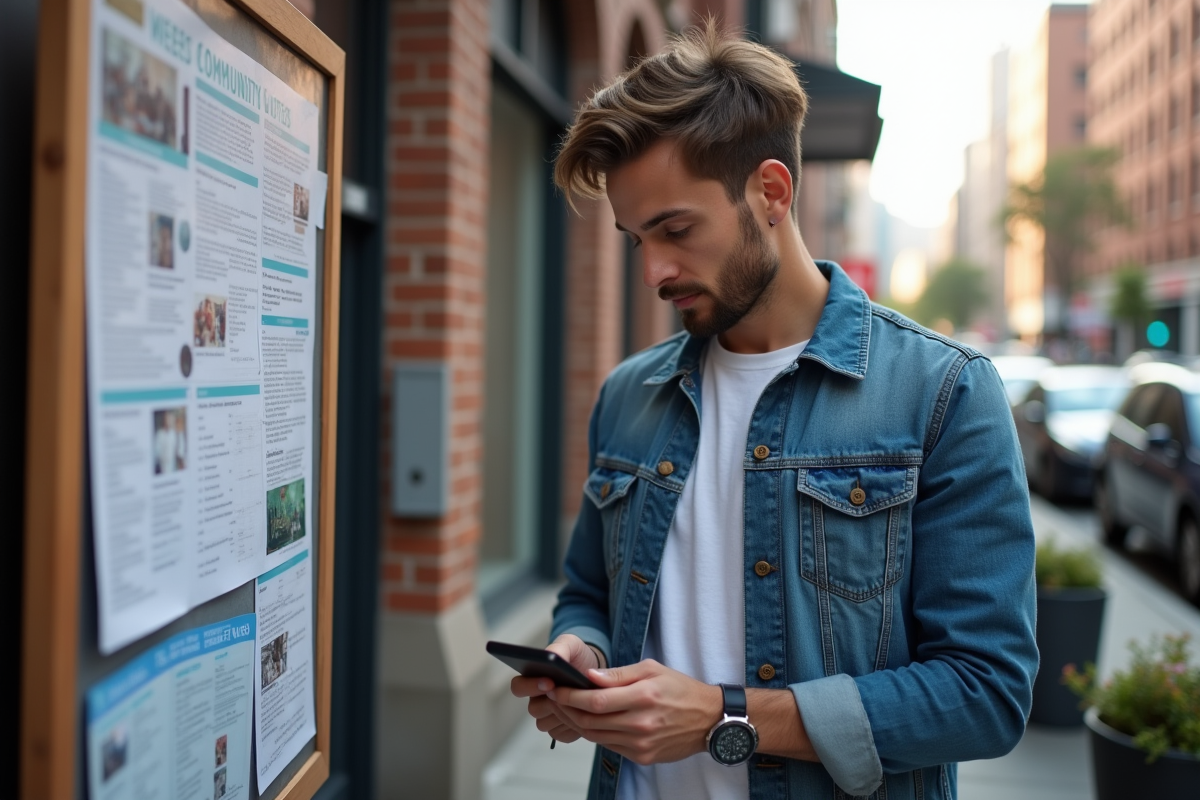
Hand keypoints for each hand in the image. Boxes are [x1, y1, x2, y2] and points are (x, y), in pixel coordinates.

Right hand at [510, 634, 601, 744]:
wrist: (597, 674)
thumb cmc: (578, 657)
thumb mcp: (571, 644)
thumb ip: (559, 648)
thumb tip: (551, 656)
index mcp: (531, 678)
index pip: (518, 686)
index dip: (530, 686)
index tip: (549, 682)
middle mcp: (535, 700)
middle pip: (533, 709)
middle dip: (552, 702)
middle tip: (569, 695)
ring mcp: (546, 717)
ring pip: (545, 724)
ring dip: (563, 715)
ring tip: (581, 703)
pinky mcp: (559, 730)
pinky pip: (560, 734)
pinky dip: (572, 727)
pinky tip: (585, 715)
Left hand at [547, 659, 722, 764]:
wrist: (709, 719)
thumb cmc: (681, 689)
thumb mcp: (652, 669)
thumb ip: (619, 674)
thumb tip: (589, 677)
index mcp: (643, 697)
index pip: (595, 701)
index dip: (570, 697)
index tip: (556, 689)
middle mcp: (641, 723)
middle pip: (590, 721)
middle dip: (566, 709)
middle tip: (554, 698)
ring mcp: (641, 743)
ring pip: (596, 736)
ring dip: (576, 723)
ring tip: (566, 709)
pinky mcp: (642, 756)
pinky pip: (609, 746)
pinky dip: (595, 733)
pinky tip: (588, 721)